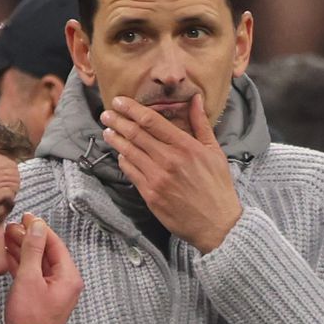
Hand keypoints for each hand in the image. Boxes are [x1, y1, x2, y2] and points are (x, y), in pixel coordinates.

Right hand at [3, 213, 82, 323]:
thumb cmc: (29, 316)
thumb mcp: (29, 278)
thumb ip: (33, 250)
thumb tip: (37, 226)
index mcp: (69, 276)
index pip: (55, 244)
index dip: (40, 229)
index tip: (26, 217)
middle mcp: (65, 282)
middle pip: (47, 253)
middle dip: (29, 239)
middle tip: (12, 227)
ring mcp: (53, 290)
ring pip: (38, 263)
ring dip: (23, 250)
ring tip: (6, 237)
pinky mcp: (42, 297)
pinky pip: (33, 275)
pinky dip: (22, 265)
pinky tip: (8, 255)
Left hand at [100, 94, 241, 253]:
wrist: (217, 224)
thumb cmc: (217, 187)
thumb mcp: (214, 151)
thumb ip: (201, 124)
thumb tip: (195, 99)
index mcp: (185, 146)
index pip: (151, 121)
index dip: (132, 109)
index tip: (120, 100)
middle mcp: (169, 160)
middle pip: (135, 134)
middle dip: (117, 121)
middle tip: (106, 113)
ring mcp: (157, 178)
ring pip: (129, 152)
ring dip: (115, 139)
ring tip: (107, 131)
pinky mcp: (150, 195)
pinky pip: (131, 172)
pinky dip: (123, 160)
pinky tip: (120, 154)